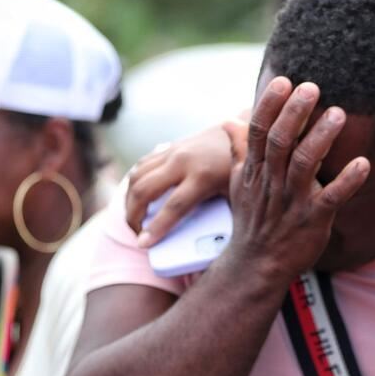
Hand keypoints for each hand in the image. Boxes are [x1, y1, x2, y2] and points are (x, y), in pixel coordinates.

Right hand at [125, 115, 247, 246]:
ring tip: (134, 218)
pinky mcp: (170, 147)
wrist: (245, 131)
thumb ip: (219, 214)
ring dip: (129, 199)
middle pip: (144, 191)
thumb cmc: (243, 170)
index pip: (174, 207)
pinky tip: (137, 196)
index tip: (143, 244)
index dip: (156, 229)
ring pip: (136, 175)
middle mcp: (183, 161)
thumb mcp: (236, 194)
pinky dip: (135, 182)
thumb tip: (203, 243)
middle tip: (136, 234)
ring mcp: (174, 151)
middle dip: (133, 216)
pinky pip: (142, 165)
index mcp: (204, 176)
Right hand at [221, 77, 368, 280]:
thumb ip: (239, 151)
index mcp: (256, 171)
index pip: (259, 132)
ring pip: (305, 165)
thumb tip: (228, 121)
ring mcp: (293, 202)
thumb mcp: (240, 184)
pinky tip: (364, 164)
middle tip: (312, 87)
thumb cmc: (253, 220)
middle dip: (295, 114)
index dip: (270, 106)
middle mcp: (273, 182)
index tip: (283, 81)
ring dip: (321, 139)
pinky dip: (347, 182)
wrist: (256, 266)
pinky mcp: (314, 221)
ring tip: (338, 114)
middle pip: (281, 143)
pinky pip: (332, 199)